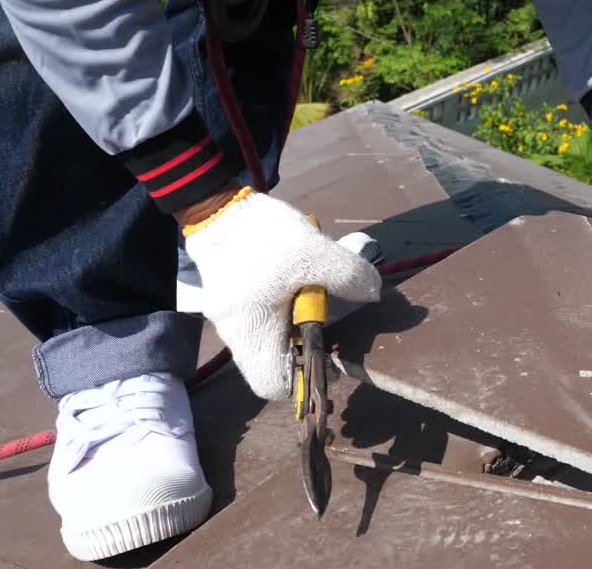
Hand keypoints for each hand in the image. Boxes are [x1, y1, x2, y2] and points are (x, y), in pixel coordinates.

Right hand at [183, 189, 381, 398]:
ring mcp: (232, 317)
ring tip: (311, 287)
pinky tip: (297, 277)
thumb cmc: (263, 237)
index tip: (328, 352)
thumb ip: (349, 276)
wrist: (218, 206)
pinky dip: (285, 304)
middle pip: (276, 360)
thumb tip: (372, 294)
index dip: (304, 379)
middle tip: (324, 312)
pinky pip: (265, 316)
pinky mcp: (234, 299)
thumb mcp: (315, 253)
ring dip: (298, 318)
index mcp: (251, 334)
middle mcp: (236, 334)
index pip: (272, 385)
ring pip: (272, 336)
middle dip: (307, 341)